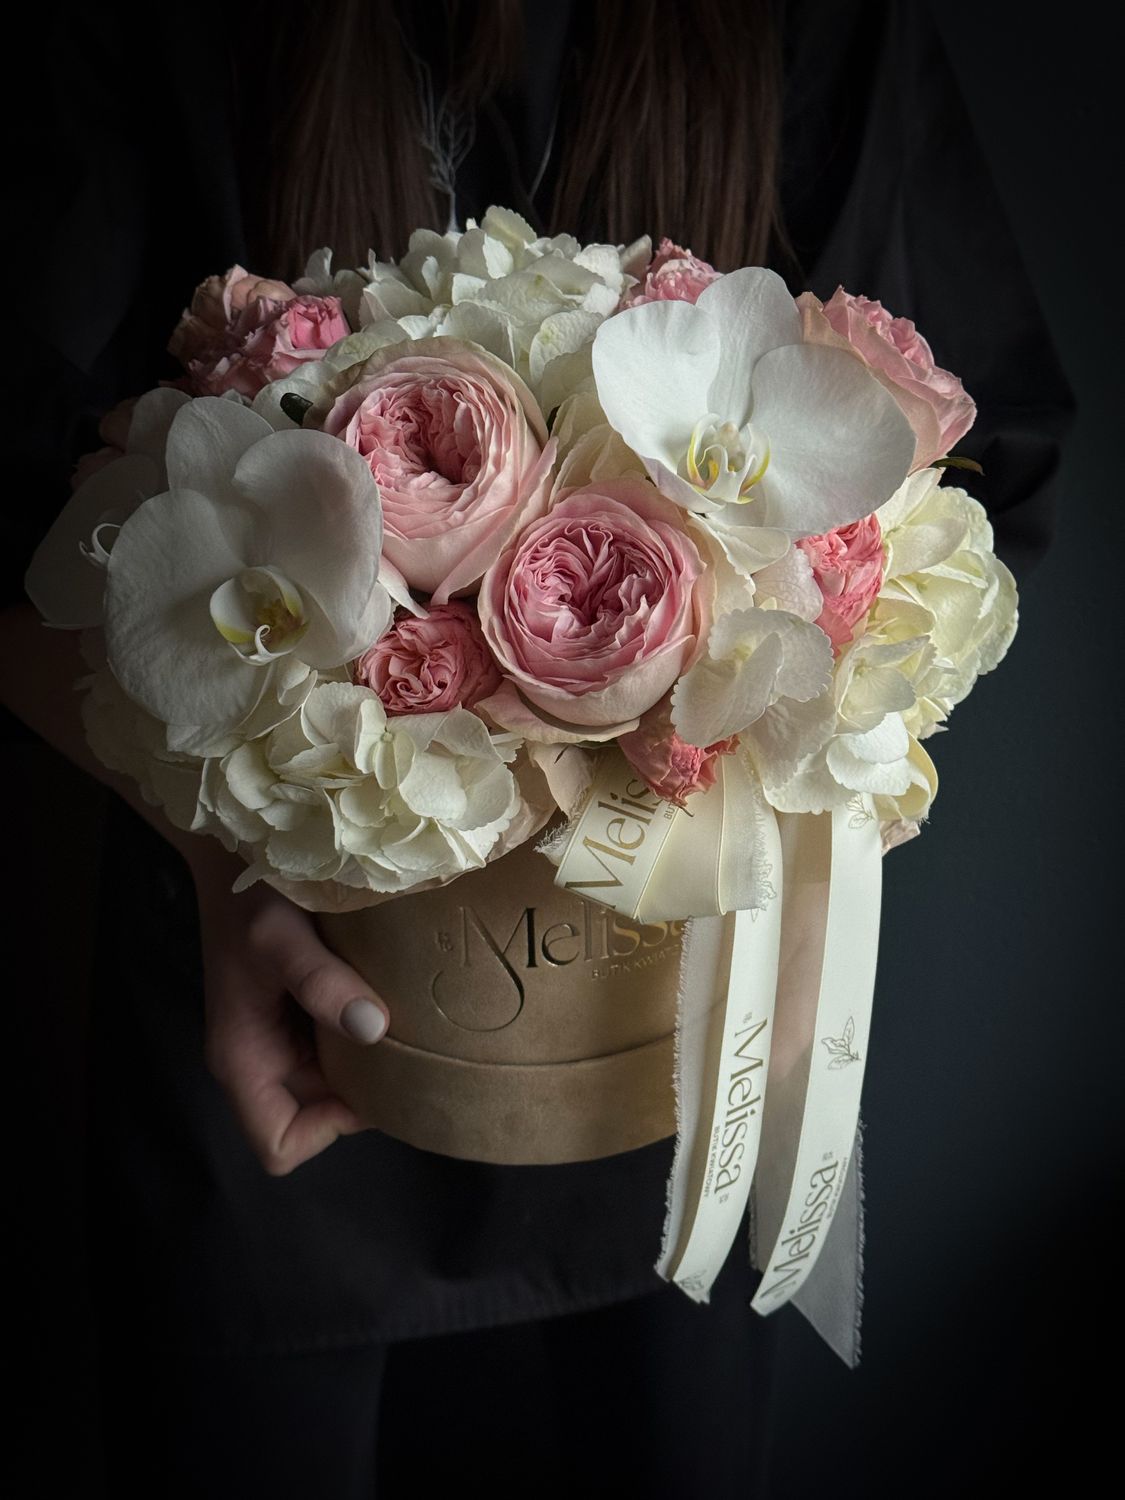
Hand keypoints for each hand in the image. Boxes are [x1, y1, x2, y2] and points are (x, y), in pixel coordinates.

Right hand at [192, 849, 389, 1175]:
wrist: (236, 848)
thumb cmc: (250, 895)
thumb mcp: (280, 935)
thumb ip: (320, 982)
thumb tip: (373, 1028)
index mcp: (244, 1058)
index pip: (281, 1145)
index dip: (327, 1129)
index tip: (369, 1081)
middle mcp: (260, 1057)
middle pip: (315, 1117)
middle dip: (360, 1094)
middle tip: (404, 1049)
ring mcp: (279, 1036)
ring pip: (331, 1082)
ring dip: (367, 1061)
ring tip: (401, 1022)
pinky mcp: (299, 1010)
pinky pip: (336, 1044)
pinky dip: (363, 1030)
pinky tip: (387, 996)